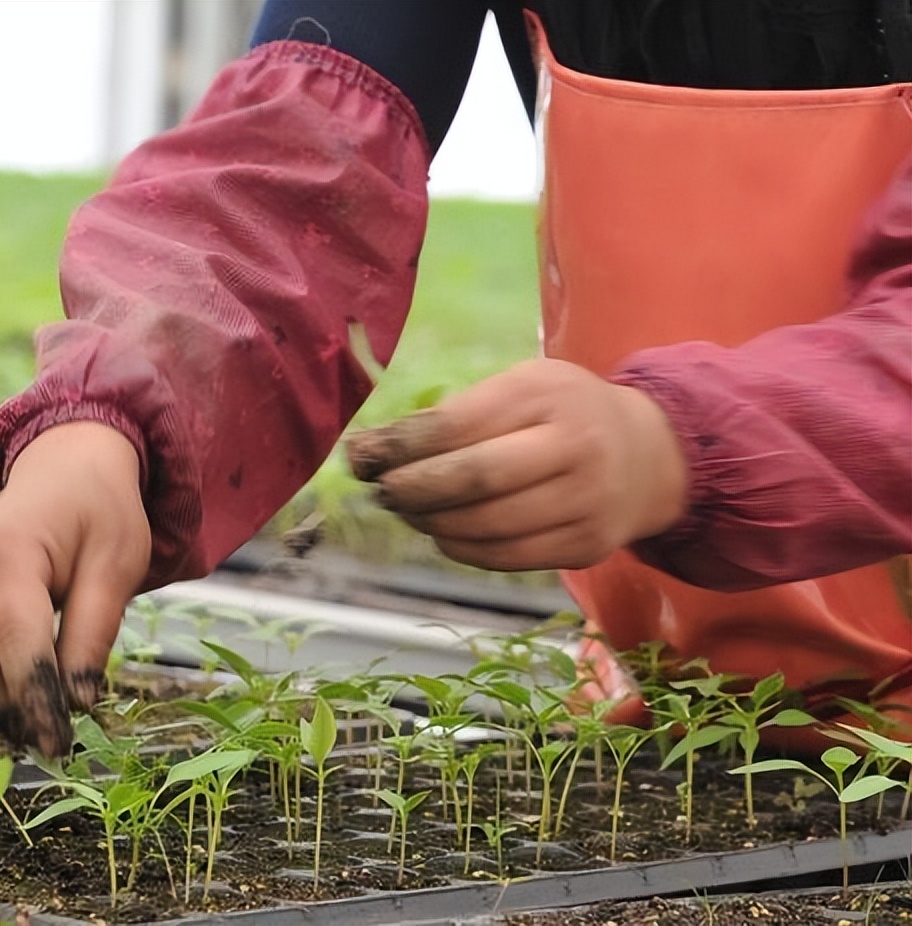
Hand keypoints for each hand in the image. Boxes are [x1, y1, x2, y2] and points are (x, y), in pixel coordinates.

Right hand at [0, 422, 150, 756]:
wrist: (64, 468)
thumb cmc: (99, 511)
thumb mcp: (117, 564)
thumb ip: (95, 632)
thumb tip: (78, 702)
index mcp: (7, 555)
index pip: (17, 643)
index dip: (38, 699)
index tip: (62, 743)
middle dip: (13, 714)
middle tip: (57, 748)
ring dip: (3, 707)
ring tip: (49, 732)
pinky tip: (33, 704)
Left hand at [346, 359, 686, 571]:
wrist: (650, 457)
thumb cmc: (564, 413)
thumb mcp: (522, 386)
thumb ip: (460, 413)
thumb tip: (376, 450)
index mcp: (548, 395)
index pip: (458, 424)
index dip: (401, 445)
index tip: (360, 454)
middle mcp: (574, 448)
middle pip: (473, 479)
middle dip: (411, 489)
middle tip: (378, 489)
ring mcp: (585, 503)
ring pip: (486, 526)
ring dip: (430, 522)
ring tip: (405, 509)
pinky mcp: (585, 546)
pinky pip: (505, 556)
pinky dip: (461, 547)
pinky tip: (442, 530)